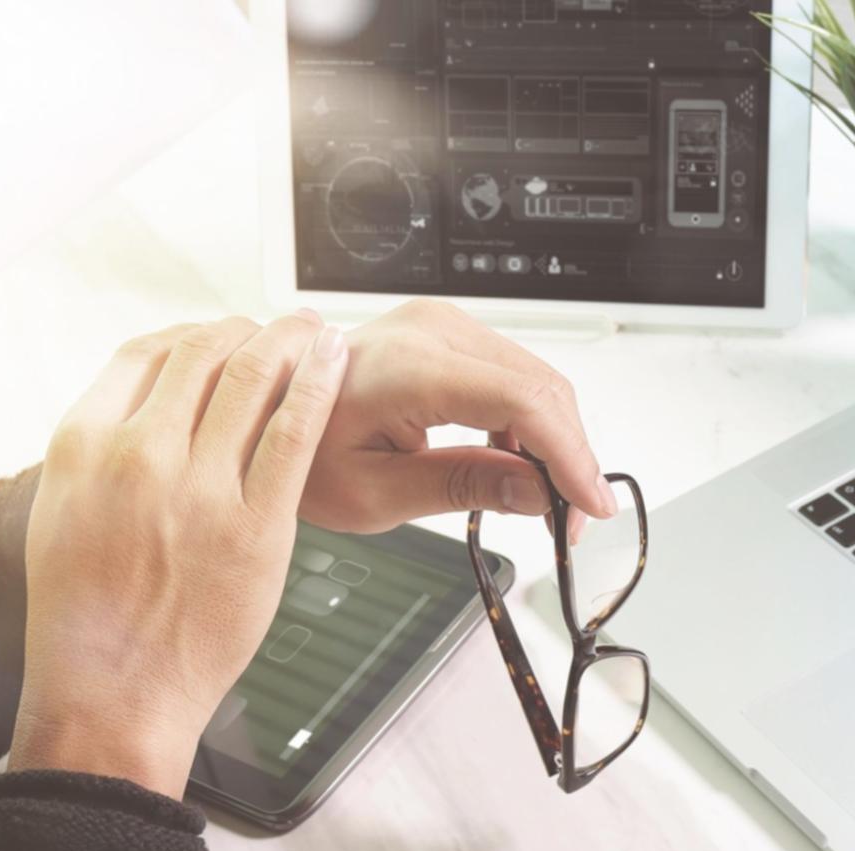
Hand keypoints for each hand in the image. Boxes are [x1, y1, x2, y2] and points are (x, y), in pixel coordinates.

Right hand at [9, 312, 347, 797]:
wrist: (115, 693)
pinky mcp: (258, 524)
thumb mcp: (61, 514)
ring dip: (288, 340)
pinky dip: (320, 383)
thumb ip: (101, 452)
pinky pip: (295, 431)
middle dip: (244, 330)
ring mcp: (200, 488)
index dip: (188, 334)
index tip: (214, 337)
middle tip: (272, 329)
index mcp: (83, 447)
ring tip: (310, 329)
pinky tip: (335, 359)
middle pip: (202, 354)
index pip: (143, 354)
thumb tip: (145, 404)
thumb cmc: (87, 618)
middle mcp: (138, 455)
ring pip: (253, 378)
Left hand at [298, 299, 616, 534]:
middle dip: (569, 457)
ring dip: (554, 441)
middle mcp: (432, 330)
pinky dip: (529, 423)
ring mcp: (442, 326)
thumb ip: (462, 486)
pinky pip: (511, 376)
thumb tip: (536, 493)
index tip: (590, 507)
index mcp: (411, 365)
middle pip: (541, 388)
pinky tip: (522, 467)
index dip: (570, 457)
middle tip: (571, 521)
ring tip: (548, 502)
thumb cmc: (300, 449)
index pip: (523, 402)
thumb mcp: (375, 493)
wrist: (264, 411)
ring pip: (535, 381)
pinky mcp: (446, 336)